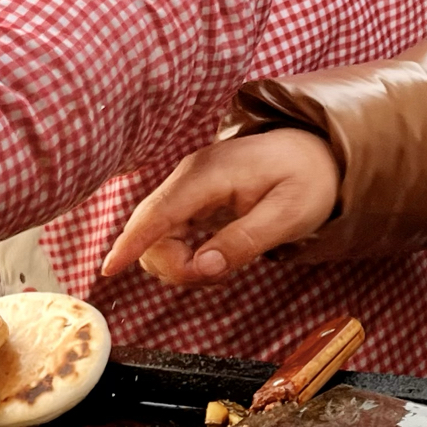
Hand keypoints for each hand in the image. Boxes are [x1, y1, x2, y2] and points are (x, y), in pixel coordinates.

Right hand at [103, 130, 340, 286]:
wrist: (316, 153)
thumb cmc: (307, 180)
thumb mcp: (287, 216)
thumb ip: (244, 242)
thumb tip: (202, 267)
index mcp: (209, 175)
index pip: (159, 212)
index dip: (131, 244)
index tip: (109, 270)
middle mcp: (188, 177)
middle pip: (150, 230)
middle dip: (172, 265)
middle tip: (219, 272)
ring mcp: (186, 186)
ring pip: (157, 236)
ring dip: (180, 262)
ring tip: (225, 261)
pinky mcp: (190, 198)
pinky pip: (169, 233)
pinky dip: (184, 253)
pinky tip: (215, 254)